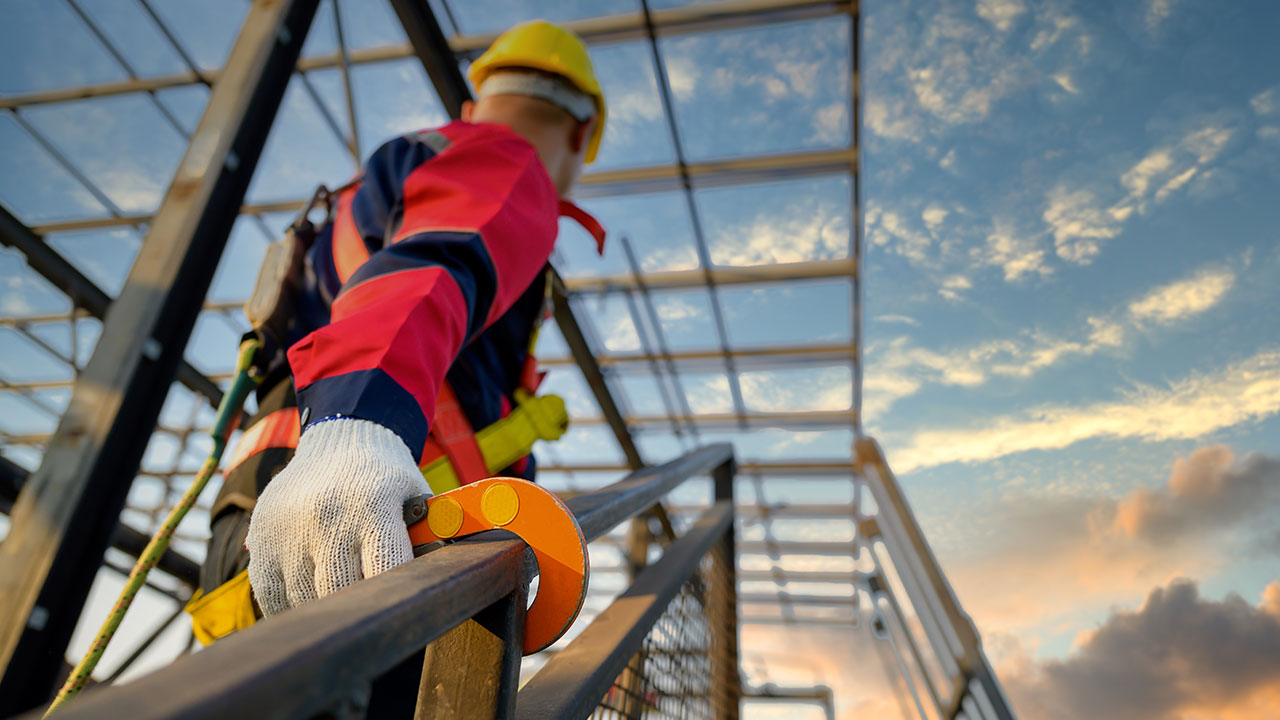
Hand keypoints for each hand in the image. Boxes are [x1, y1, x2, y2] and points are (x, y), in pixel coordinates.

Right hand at [246, 418, 429, 614]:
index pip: (384, 571)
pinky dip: (289, 608)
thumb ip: (423, 541)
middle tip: (368, 619)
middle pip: (339, 592)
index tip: (399, 612)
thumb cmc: (387, 479)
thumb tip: (426, 589)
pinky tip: (309, 606)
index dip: (393, 599)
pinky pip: (270, 593)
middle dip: (357, 609)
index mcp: (372, 506)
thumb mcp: (415, 498)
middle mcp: (326, 516)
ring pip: (303, 599)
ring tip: (340, 610)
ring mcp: (289, 528)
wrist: (341, 438)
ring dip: (323, 611)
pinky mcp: (261, 536)